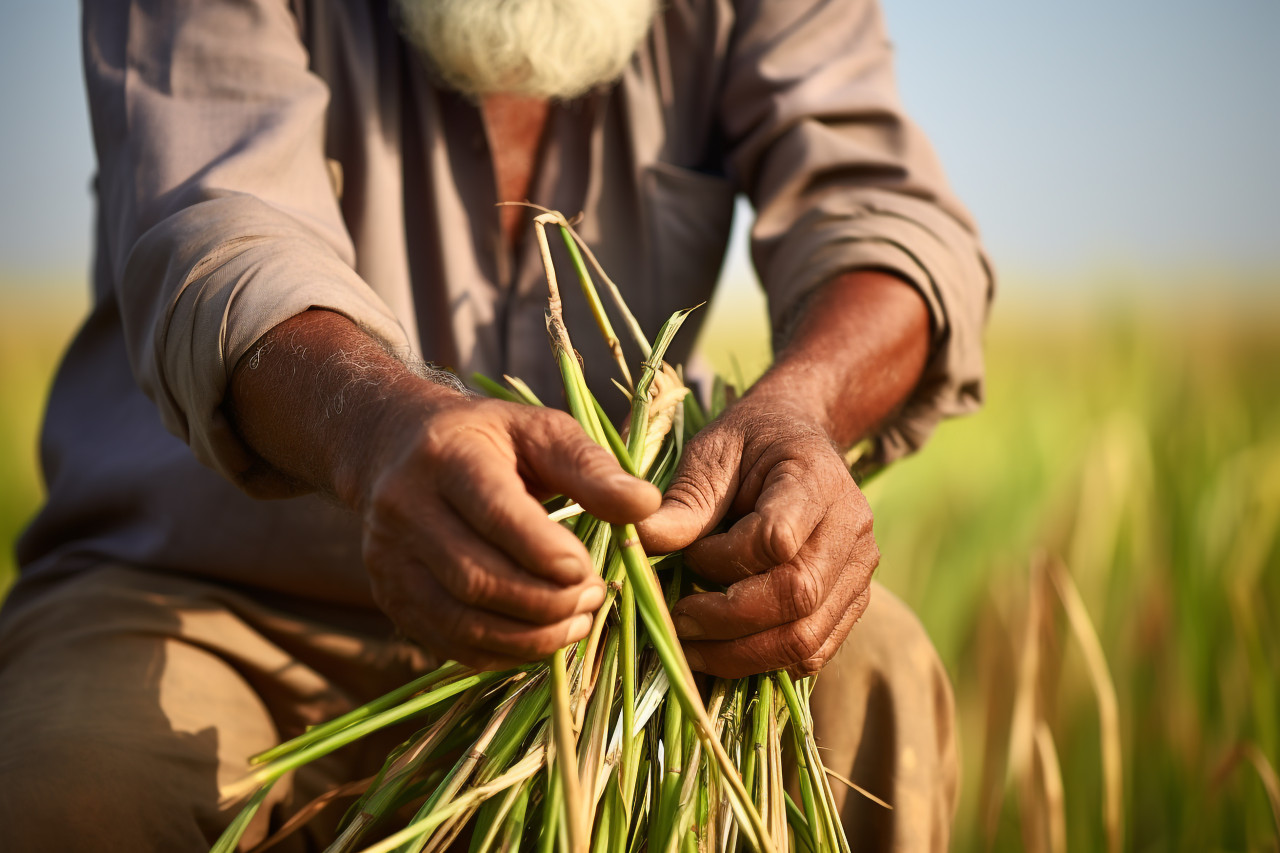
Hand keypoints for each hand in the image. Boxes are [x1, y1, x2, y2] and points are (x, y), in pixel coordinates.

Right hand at [356, 396, 660, 670]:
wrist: (397, 450)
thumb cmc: (489, 440)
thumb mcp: (540, 432)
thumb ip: (592, 468)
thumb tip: (647, 507)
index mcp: (446, 456)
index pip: (494, 512)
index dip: (545, 551)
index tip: (589, 570)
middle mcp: (404, 509)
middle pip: (476, 577)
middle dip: (545, 600)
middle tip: (595, 596)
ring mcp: (389, 559)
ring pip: (460, 620)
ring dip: (529, 635)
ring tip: (578, 620)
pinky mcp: (392, 597)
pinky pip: (450, 643)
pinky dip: (503, 652)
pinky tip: (542, 636)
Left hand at [638, 396, 878, 678]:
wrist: (798, 438)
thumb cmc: (749, 442)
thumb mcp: (710, 453)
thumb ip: (684, 500)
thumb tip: (641, 540)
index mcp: (816, 478)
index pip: (777, 539)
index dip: (722, 560)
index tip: (688, 553)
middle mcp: (851, 526)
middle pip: (797, 596)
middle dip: (727, 620)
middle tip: (677, 619)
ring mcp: (859, 568)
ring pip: (807, 637)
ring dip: (741, 654)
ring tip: (691, 644)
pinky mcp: (853, 600)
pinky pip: (815, 650)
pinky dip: (765, 661)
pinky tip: (724, 648)